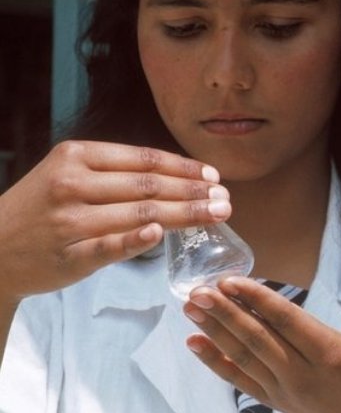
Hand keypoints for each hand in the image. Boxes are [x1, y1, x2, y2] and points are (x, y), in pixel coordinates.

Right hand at [0, 140, 228, 302]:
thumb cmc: (42, 209)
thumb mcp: (69, 174)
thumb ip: (117, 172)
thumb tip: (179, 174)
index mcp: (76, 157)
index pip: (144, 160)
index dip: (184, 168)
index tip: (214, 176)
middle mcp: (72, 184)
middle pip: (149, 187)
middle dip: (194, 193)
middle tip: (226, 199)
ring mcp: (70, 221)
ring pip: (139, 215)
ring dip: (185, 216)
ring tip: (216, 215)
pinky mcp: (69, 255)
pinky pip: (110, 247)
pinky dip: (136, 240)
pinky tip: (162, 235)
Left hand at [183, 259, 340, 412]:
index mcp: (331, 354)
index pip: (287, 322)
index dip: (258, 300)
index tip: (231, 281)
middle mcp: (303, 374)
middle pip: (258, 339)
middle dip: (226, 313)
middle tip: (198, 290)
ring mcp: (285, 391)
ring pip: (244, 357)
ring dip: (215, 332)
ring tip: (190, 308)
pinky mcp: (275, 402)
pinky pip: (239, 381)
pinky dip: (215, 362)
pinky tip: (194, 343)